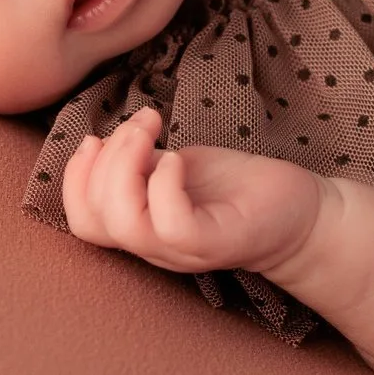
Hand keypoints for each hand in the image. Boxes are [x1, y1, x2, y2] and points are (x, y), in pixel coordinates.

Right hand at [61, 106, 326, 276]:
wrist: (300, 212)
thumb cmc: (236, 188)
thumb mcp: (174, 167)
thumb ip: (137, 164)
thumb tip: (104, 145)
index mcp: (141, 228)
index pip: (82, 222)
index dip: (73, 179)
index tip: (95, 137)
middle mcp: (155, 246)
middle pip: (93, 221)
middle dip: (102, 160)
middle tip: (140, 125)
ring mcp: (184, 249)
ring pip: (124, 223)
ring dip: (126, 164)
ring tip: (151, 131)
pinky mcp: (217, 242)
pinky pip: (171, 224)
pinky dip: (164, 183)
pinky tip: (178, 158)